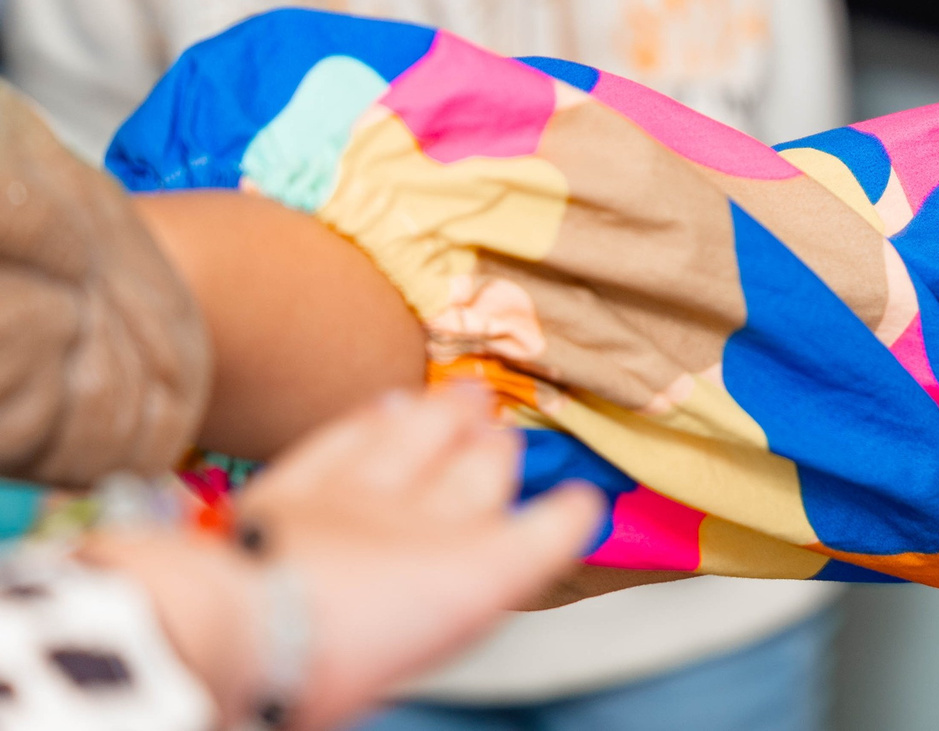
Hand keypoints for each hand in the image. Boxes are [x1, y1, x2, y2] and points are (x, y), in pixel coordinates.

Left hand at [89, 384, 602, 729]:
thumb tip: (520, 545)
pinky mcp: (295, 483)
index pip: (542, 529)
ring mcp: (360, 493)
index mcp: (471, 574)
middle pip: (482, 465)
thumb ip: (475, 584)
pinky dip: (375, 419)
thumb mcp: (433, 638)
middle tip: (507, 434)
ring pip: (422, 433)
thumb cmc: (325, 670)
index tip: (580, 503)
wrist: (230, 635)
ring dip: (447, 414)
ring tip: (466, 396)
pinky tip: (385, 408)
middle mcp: (426, 522)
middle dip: (501, 448)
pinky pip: (349, 435)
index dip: (566, 513)